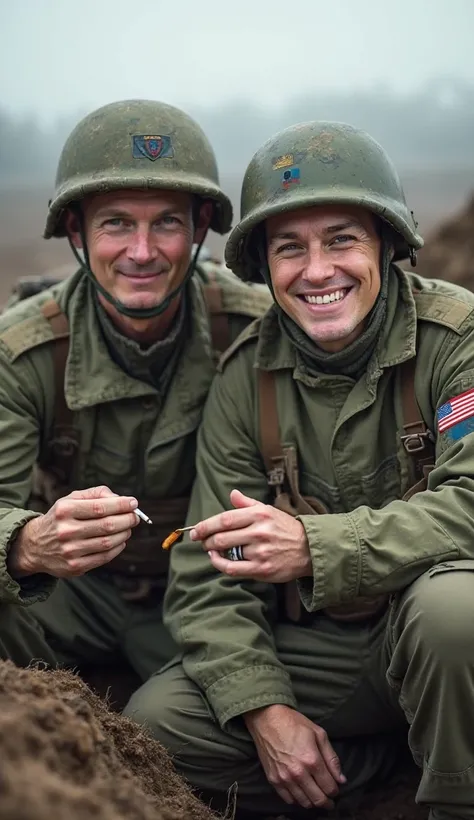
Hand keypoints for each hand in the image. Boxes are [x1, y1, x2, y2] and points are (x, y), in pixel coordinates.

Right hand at [8, 485, 138, 577]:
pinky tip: (120, 541)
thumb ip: (95, 494)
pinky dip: (118, 548)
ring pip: (108, 542)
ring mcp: (70, 551)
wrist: (35, 546)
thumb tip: (120, 498)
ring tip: (127, 528)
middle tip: (135, 517)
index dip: (121, 505)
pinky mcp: (75, 566)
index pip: (100, 507)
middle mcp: (66, 531)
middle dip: (127, 519)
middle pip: (107, 525)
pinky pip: (104, 557)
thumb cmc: (60, 519)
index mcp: (65, 510)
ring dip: (124, 533)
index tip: (134, 503)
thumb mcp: (70, 499)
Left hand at [190, 489, 310, 581]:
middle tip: (201, 541)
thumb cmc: (285, 528)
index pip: (225, 519)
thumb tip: (232, 494)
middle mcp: (259, 531)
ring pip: (226, 552)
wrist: (308, 549)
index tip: (195, 530)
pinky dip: (220, 565)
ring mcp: (261, 551)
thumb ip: (248, 504)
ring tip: (211, 549)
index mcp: (259, 514)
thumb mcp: (268, 510)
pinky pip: (233, 568)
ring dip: (213, 552)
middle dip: (206, 540)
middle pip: (222, 536)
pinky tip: (216, 560)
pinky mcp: (262, 568)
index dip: (206, 525)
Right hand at [244, 704, 345, 809]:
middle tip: (330, 800)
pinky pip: (288, 800)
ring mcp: (284, 778)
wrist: (267, 719)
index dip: (335, 791)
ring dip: (313, 802)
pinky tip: (301, 793)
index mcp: (312, 760)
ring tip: (316, 796)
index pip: (329, 787)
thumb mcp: (319, 734)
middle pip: (318, 799)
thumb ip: (332, 758)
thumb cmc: (294, 723)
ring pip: (304, 803)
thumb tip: (341, 779)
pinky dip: (297, 800)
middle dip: (327, 802)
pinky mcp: (273, 779)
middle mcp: (298, 773)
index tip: (336, 788)